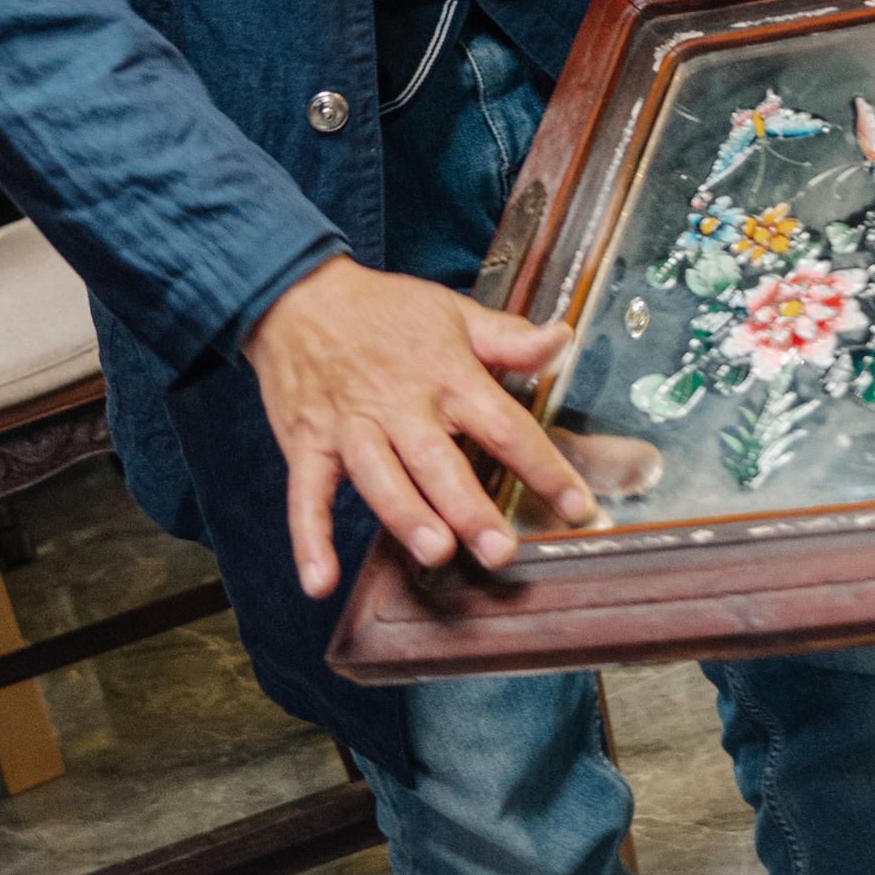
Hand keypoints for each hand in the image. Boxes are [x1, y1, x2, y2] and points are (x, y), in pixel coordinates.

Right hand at [242, 254, 597, 598]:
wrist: (295, 294)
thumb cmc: (382, 310)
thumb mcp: (453, 313)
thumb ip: (509, 337)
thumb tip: (563, 340)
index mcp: (447, 375)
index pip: (504, 425)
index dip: (544, 468)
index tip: (579, 508)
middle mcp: (400, 404)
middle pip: (438, 460)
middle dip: (469, 507)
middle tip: (499, 550)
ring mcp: (350, 427)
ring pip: (379, 477)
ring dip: (405, 514)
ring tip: (435, 551)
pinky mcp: (308, 445)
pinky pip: (305, 496)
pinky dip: (308, 539)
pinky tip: (319, 580)